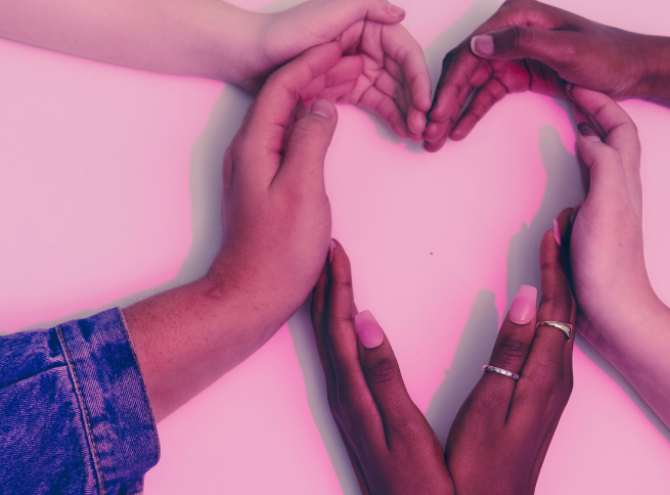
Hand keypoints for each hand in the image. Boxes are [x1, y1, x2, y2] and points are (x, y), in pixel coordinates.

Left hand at [208, 41, 360, 325]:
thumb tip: (322, 106)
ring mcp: (257, 165)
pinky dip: (313, 119)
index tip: (340, 46)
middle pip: (283, 94)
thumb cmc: (278, 251)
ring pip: (288, 113)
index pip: (282, 86)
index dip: (312, 61)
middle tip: (353, 59)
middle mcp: (251, 148)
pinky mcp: (267, 180)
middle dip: (317, 71)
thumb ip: (311, 141)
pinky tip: (329, 120)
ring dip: (316, 93)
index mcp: (255, 144)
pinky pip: (291, 135)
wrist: (253, 294)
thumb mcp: (302, 190)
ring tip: (349, 80)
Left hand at [240, 0, 430, 139]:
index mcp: (364, 23)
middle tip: (422, 125)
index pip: (403, 51)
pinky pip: (373, 102)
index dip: (417, 77)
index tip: (424, 102)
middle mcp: (363, 44)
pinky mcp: (341, 87)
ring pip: (390, 91)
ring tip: (415, 133)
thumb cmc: (284, 34)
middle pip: (401, 73)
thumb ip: (366, 6)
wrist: (247, 56)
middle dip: (415, 99)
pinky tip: (400, 129)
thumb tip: (399, 13)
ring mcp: (352, 67)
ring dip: (405, 110)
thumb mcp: (328, 12)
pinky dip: (389, 115)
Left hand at [311, 242, 453, 494]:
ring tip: (332, 275)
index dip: (337, 286)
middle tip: (330, 250)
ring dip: (330, 306)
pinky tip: (345, 327)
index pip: (339, 328)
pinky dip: (338, 331)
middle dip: (328, 287)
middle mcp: (343, 395)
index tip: (335, 250)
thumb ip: (383, 374)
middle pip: (328, 330)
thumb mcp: (403, 428)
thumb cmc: (419, 482)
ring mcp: (347, 404)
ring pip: (331, 343)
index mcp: (353, 394)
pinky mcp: (357, 411)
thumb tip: (364, 322)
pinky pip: (340, 357)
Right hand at [423, 0, 661, 150]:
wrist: (633, 70)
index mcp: (517, 17)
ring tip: (436, 137)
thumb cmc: (606, 55)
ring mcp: (513, 53)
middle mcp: (510, 32)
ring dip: (453, 110)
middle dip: (444, 100)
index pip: (470, 51)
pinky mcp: (520, 73)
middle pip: (464, 67)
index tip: (435, 111)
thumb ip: (521, 42)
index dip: (449, 84)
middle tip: (428, 131)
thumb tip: (477, 44)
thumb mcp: (565, 49)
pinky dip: (472, 112)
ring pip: (472, 83)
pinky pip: (488, 93)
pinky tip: (458, 129)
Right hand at [445, 226, 574, 494]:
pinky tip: (542, 304)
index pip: (556, 306)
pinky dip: (551, 309)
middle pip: (566, 308)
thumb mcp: (491, 407)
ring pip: (563, 322)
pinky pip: (555, 338)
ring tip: (555, 252)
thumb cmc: (483, 466)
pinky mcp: (544, 394)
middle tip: (560, 227)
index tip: (554, 230)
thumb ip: (508, 352)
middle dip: (564, 264)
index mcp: (545, 374)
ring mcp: (553, 387)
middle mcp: (557, 376)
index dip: (556, 265)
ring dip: (560, 284)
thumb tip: (525, 299)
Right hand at [566, 87, 655, 338]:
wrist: (615, 310)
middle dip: (598, 111)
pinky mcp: (595, 226)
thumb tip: (589, 136)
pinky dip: (579, 165)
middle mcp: (620, 190)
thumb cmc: (610, 263)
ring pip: (604, 159)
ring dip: (591, 135)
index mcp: (624, 181)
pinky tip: (567, 171)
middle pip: (616, 139)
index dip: (603, 103)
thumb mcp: (607, 205)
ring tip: (572, 120)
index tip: (577, 87)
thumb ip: (602, 164)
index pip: (620, 128)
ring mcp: (608, 208)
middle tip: (573, 95)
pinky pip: (589, 183)